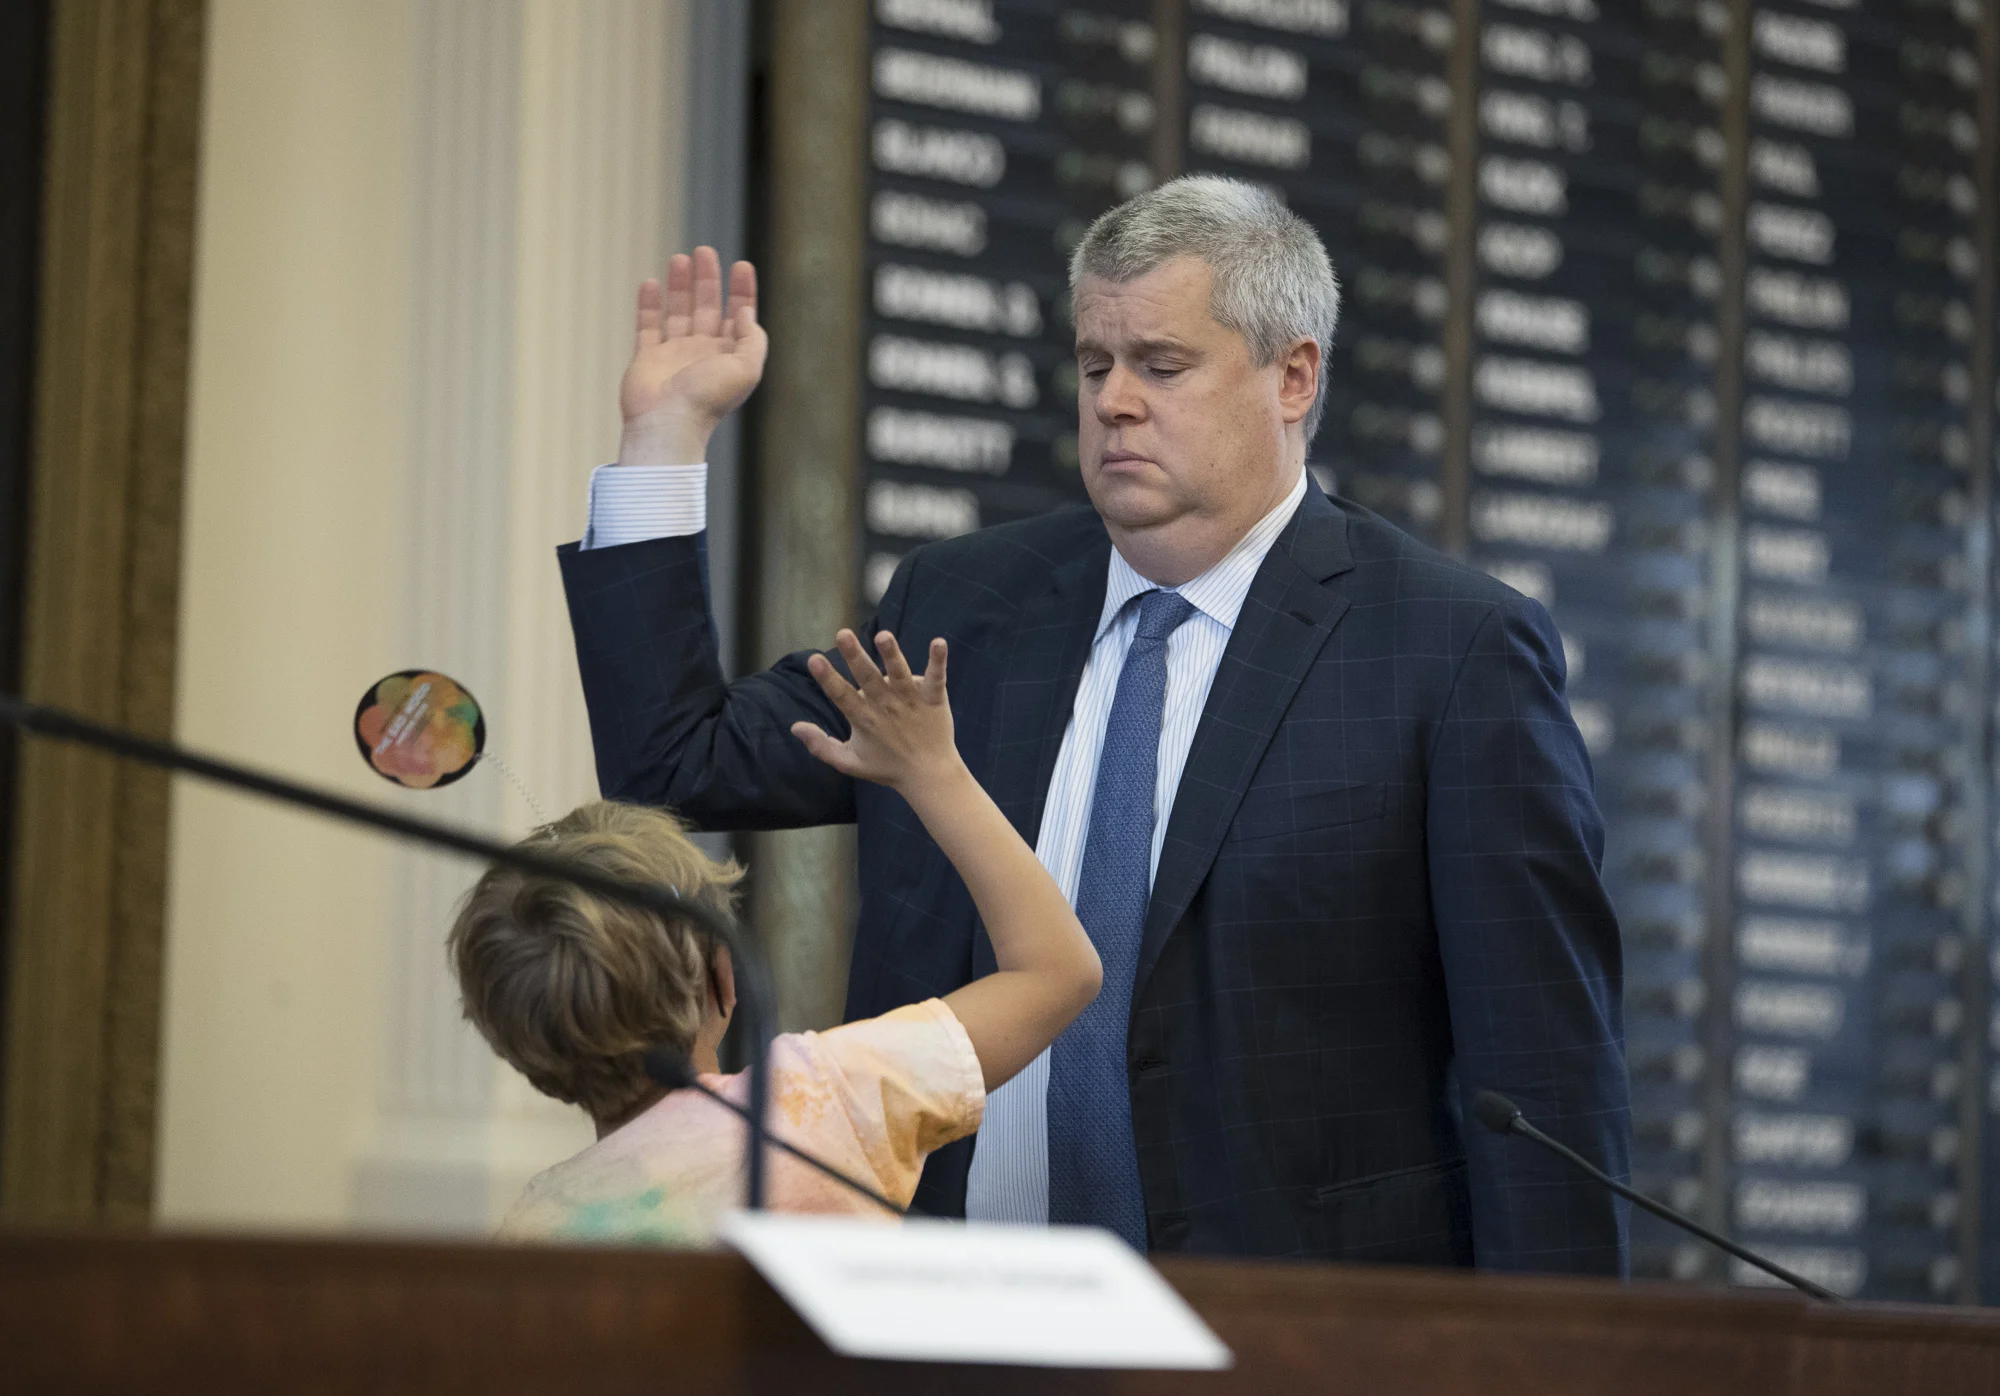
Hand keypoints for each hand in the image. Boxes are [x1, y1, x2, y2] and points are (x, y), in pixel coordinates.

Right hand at [617, 247, 768, 466]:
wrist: (668, 422)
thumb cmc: (708, 399)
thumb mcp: (746, 369)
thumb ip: (752, 339)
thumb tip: (745, 312)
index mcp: (729, 357)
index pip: (739, 316)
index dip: (742, 291)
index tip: (741, 265)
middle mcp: (703, 354)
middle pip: (708, 307)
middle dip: (708, 279)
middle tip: (704, 251)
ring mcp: (674, 356)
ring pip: (679, 312)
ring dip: (680, 285)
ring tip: (680, 258)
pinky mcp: (647, 359)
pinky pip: (648, 326)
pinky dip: (649, 304)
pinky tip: (651, 283)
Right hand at [792, 631, 961, 795]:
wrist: (930, 776)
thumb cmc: (887, 767)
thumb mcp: (849, 762)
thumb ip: (821, 746)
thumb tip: (794, 727)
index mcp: (864, 719)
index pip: (842, 696)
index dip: (827, 678)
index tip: (814, 658)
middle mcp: (886, 707)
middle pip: (868, 678)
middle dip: (855, 656)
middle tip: (843, 634)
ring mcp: (911, 701)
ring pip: (900, 674)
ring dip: (891, 654)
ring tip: (883, 636)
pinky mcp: (934, 699)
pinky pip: (937, 678)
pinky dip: (938, 661)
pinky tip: (939, 643)